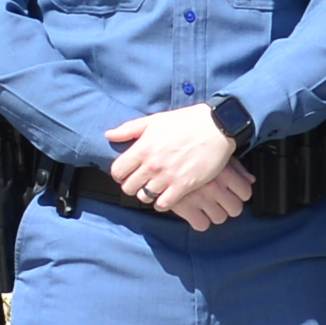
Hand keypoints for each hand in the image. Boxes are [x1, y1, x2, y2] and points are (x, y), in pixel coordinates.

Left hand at [107, 105, 252, 228]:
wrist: (216, 126)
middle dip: (132, 185)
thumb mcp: (155, 120)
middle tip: (141, 181)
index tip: (127, 172)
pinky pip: (163, 204)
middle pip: (128, 187)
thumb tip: (108, 135)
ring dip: (147, 194)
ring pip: (144, 197)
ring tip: (155, 188)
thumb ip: (129, 129)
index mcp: (142, 148)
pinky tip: (166, 196)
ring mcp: (168, 177)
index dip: (120, 173)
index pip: (117, 171)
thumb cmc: (185, 121)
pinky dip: (162, 203)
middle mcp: (152, 165)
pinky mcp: (184, 185)